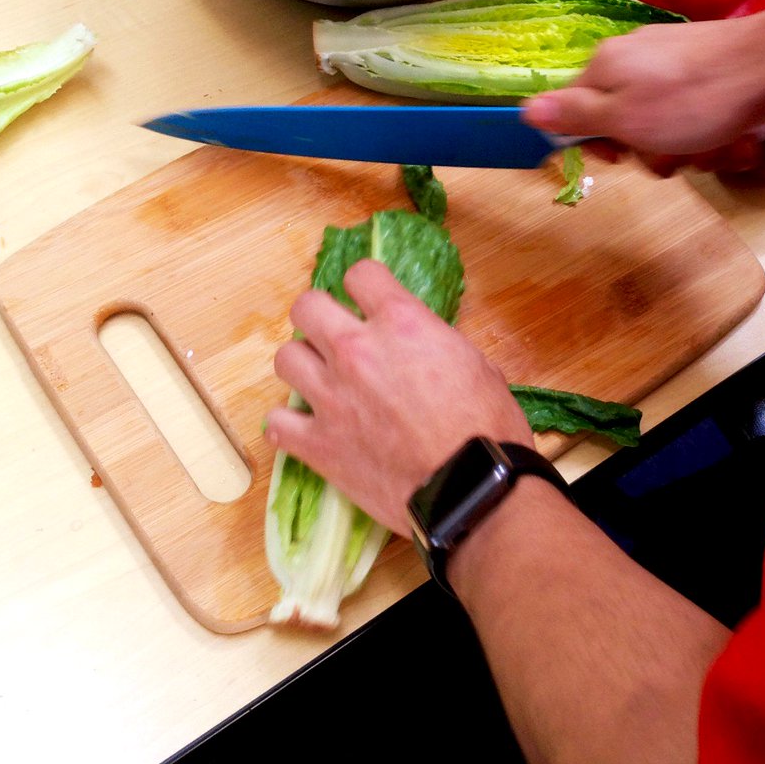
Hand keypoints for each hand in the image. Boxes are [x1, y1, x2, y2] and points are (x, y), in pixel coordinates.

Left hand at [264, 259, 531, 534]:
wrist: (471, 489)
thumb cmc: (488, 427)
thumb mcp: (475, 363)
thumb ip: (435, 343)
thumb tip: (421, 344)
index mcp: (401, 323)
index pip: (361, 274)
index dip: (366, 285)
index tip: (370, 300)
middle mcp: (356, 350)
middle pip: (306, 307)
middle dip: (321, 316)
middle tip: (336, 336)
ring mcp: (331, 397)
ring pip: (285, 358)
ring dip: (303, 366)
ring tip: (322, 381)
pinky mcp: (317, 444)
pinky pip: (277, 423)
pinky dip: (289, 425)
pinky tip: (306, 429)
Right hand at [523, 14, 764, 174]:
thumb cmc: (693, 100)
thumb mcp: (623, 117)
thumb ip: (572, 115)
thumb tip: (524, 110)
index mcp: (606, 66)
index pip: (575, 111)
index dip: (596, 143)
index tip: (620, 158)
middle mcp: (636, 60)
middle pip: (624, 122)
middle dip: (651, 150)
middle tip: (674, 155)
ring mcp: (676, 65)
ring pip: (665, 126)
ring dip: (689, 149)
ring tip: (712, 146)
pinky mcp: (711, 73)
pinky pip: (697, 115)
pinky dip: (713, 134)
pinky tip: (733, 137)